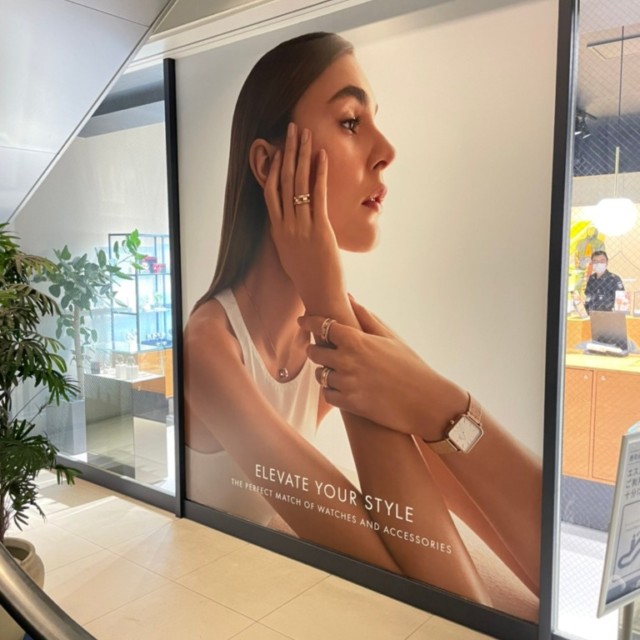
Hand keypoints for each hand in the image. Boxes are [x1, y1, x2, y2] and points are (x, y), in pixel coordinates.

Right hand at [264, 123, 349, 320]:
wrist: (320, 296)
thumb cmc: (309, 278)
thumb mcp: (292, 255)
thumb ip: (289, 237)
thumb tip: (291, 226)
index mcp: (278, 231)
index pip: (270, 192)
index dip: (272, 167)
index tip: (277, 148)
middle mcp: (285, 226)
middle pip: (283, 181)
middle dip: (287, 152)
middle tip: (292, 128)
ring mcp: (300, 227)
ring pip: (297, 183)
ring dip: (302, 155)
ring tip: (306, 133)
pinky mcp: (319, 230)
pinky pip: (317, 195)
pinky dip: (319, 173)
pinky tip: (322, 156)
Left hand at [299, 298, 467, 440]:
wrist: (425, 401)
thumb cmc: (410, 365)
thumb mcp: (390, 337)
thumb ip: (366, 317)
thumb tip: (349, 297)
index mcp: (357, 341)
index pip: (322, 326)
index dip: (309, 322)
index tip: (303, 321)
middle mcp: (347, 362)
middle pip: (316, 351)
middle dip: (317, 349)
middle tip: (324, 349)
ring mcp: (346, 384)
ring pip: (320, 375)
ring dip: (325, 371)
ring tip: (337, 370)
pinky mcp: (349, 404)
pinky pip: (327, 395)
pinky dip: (332, 390)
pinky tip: (343, 387)